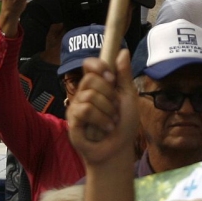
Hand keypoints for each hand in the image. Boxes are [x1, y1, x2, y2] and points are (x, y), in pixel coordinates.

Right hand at [67, 49, 137, 167]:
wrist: (119, 149)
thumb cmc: (124, 125)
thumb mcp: (129, 97)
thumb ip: (124, 75)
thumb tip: (123, 51)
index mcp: (98, 85)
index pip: (89, 65)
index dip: (98, 65)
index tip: (111, 77)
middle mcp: (84, 93)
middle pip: (90, 79)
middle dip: (109, 94)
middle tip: (115, 107)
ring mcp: (77, 106)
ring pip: (89, 95)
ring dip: (107, 110)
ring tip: (112, 121)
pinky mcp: (73, 120)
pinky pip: (85, 110)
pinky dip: (101, 119)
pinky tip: (106, 128)